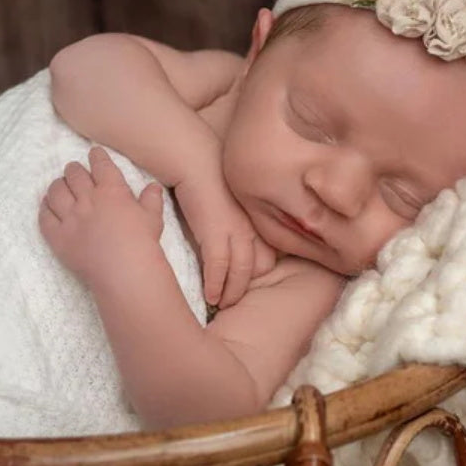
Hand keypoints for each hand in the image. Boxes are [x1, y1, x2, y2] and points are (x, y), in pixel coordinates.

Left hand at [40, 146, 164, 286]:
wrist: (125, 271)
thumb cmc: (143, 243)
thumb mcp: (153, 218)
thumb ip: (151, 200)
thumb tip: (153, 187)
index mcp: (112, 190)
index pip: (100, 165)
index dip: (96, 156)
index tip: (94, 153)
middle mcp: (87, 199)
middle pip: (74, 175)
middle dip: (73, 169)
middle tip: (74, 170)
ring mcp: (70, 218)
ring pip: (56, 192)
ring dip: (57, 185)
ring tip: (59, 186)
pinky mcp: (58, 237)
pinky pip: (45, 217)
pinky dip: (44, 208)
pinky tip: (47, 206)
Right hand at [173, 173, 276, 308]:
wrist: (196, 161)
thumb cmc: (211, 180)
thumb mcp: (234, 204)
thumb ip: (239, 224)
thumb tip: (233, 244)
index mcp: (259, 221)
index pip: (269, 257)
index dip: (258, 274)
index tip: (248, 288)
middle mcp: (254, 228)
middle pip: (262, 269)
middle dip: (248, 287)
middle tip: (234, 302)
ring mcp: (237, 232)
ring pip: (243, 274)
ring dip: (232, 293)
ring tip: (222, 304)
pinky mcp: (215, 233)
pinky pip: (219, 268)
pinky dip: (215, 285)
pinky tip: (210, 297)